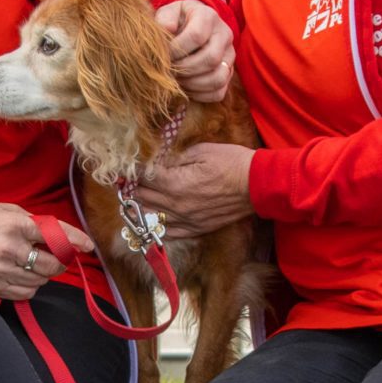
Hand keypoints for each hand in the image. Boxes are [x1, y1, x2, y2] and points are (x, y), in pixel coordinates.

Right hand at [0, 200, 96, 300]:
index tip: (87, 246)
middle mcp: (10, 247)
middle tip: (57, 258)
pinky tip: (23, 276)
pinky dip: (30, 286)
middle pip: (52, 264)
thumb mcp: (3, 209)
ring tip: (34, 265)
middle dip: (60, 262)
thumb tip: (57, 233)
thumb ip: (30, 221)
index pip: (54, 234)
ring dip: (44, 274)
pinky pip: (25, 292)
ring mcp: (1, 269)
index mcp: (14, 224)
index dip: (75, 240)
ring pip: (40, 281)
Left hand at [134, 142, 253, 237]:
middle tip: (126, 179)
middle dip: (131, 187)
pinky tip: (150, 218)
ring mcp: (185, 220)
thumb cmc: (231, 162)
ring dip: (139, 206)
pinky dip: (154, 225)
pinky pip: (167, 232)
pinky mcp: (195, 229)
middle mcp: (175, 205)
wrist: (257, 185)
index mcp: (174, 183)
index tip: (124, 165)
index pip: (141, 177)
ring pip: (150, 217)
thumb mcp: (200, 150)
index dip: (131, 170)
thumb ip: (173, 156)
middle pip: (141, 198)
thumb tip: (154, 159)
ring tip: (135, 197)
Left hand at [156, 0, 234, 102]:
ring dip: (193, 84)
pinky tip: (186, 87)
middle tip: (169, 70)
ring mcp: (230, 56)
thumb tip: (167, 29)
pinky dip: (200, 95)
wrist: (190, 26)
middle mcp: (224, 35)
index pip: (197, 35)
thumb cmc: (176, 20)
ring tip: (177, 80)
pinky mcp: (229, 73)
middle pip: (211, 59)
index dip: (177, 49)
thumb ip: (165, 19)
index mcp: (209, 17)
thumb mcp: (168, 12)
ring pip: (218, 78)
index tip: (164, 55)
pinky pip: (218, 92)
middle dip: (185, 69)